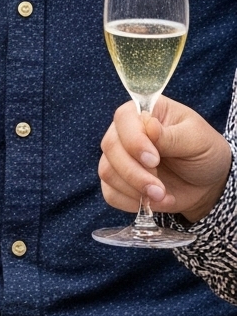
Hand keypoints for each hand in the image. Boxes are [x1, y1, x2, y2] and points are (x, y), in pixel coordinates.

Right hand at [100, 94, 232, 223]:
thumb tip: (149, 126)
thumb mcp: (198, 140)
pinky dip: (131, 202)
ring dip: (134, 189)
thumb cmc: (205, 153)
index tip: (154, 160)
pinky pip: (110, 193)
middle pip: (110, 147)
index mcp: (144, 113)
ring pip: (107, 171)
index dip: (134, 140)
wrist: (207, 183)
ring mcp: (117, 157)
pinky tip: (153, 201)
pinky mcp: (117, 181)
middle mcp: (124, 132)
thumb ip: (172, 135)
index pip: (123, 119)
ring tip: (162, 195)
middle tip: (160, 189)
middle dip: (135, 173)